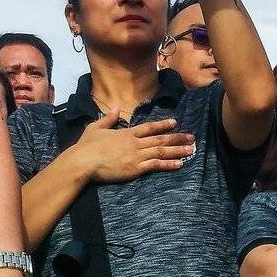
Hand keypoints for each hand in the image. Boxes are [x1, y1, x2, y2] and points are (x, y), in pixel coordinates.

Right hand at [73, 107, 195, 183]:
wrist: (84, 161)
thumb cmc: (87, 146)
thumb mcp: (95, 127)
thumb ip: (107, 118)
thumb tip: (114, 108)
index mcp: (127, 133)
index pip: (149, 127)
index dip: (163, 125)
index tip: (175, 122)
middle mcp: (135, 143)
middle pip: (160, 139)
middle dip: (177, 138)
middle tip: (192, 137)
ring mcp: (136, 156)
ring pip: (161, 151)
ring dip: (177, 150)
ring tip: (191, 150)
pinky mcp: (135, 169)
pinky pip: (155, 166)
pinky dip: (168, 164)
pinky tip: (179, 164)